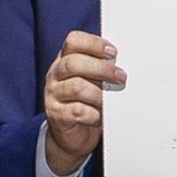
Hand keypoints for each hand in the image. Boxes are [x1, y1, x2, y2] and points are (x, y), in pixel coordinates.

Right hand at [44, 31, 123, 176]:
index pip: (73, 41)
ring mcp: (53, 95)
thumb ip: (102, 68)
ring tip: (111, 100)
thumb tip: (123, 62)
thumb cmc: (87, 102)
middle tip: (121, 77)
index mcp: (64, 60)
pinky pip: (78, 111)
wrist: (73, 134)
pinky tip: (100, 116)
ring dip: (100, 93)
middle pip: (74, 63)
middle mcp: (55, 75)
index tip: (113, 53)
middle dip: (102, 69)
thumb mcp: (93, 80)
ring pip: (77, 87)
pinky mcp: (57, 115)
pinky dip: (94, 113)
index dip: (94, 44)